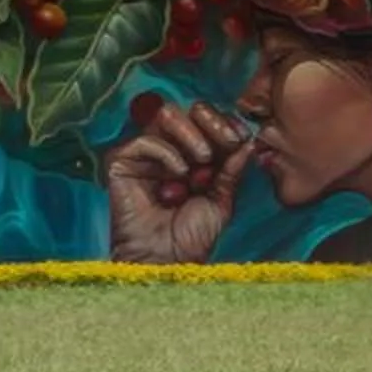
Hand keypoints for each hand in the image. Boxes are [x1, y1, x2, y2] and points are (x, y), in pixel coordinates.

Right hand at [105, 98, 254, 260]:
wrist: (166, 259)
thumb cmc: (192, 236)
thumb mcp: (222, 199)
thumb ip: (232, 169)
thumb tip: (249, 140)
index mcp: (194, 155)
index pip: (209, 121)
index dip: (226, 124)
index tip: (242, 138)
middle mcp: (170, 149)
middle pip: (189, 111)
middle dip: (213, 124)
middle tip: (228, 142)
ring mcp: (145, 154)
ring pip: (167, 117)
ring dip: (192, 134)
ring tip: (204, 158)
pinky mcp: (122, 162)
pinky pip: (146, 141)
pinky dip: (167, 152)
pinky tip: (178, 173)